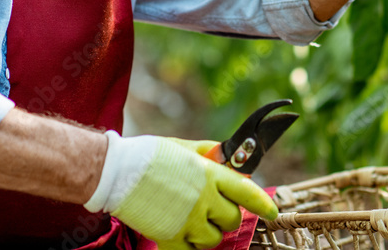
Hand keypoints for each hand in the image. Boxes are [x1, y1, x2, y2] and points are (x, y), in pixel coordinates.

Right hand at [85, 132, 278, 249]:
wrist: (116, 172)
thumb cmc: (150, 155)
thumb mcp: (185, 147)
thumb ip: (211, 155)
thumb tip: (230, 160)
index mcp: (210, 174)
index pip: (247, 192)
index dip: (263, 204)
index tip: (271, 212)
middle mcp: (203, 199)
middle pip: (232, 219)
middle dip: (226, 216)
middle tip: (213, 209)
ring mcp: (188, 221)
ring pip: (214, 239)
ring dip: (208, 232)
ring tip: (192, 219)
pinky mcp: (170, 237)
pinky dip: (190, 246)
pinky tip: (183, 234)